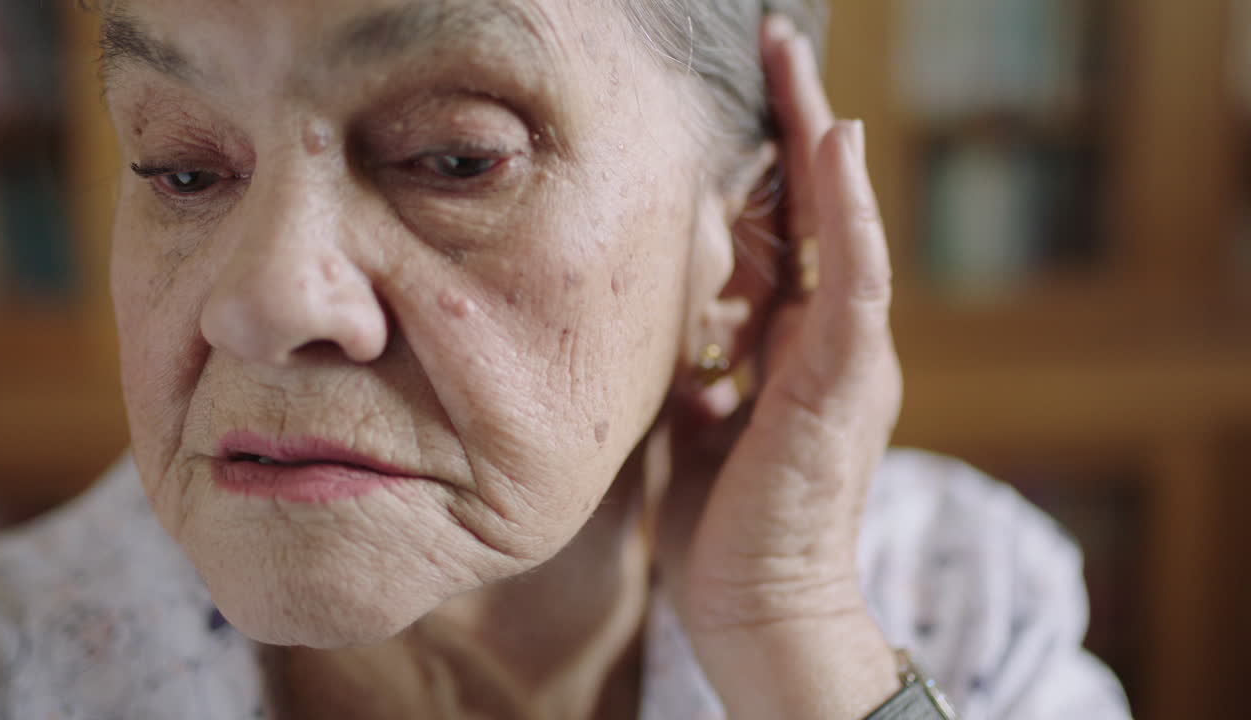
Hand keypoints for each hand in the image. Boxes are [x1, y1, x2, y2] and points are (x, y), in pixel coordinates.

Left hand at [656, 16, 902, 719]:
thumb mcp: (696, 426)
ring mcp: (843, 356)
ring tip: (794, 60)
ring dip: (816, 139)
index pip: (780, 234)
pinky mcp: (843, 381)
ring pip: (837, 224)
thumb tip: (672, 329)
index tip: (738, 101)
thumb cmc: (727, 527)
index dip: (764, 165)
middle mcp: (825, 339)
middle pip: (811, 210)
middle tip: (773, 44)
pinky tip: (833, 143)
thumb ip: (697, 368)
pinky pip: (852, 277)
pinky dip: (844, 211)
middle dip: (793, 126)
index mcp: (788, 347)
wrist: (761, 611)